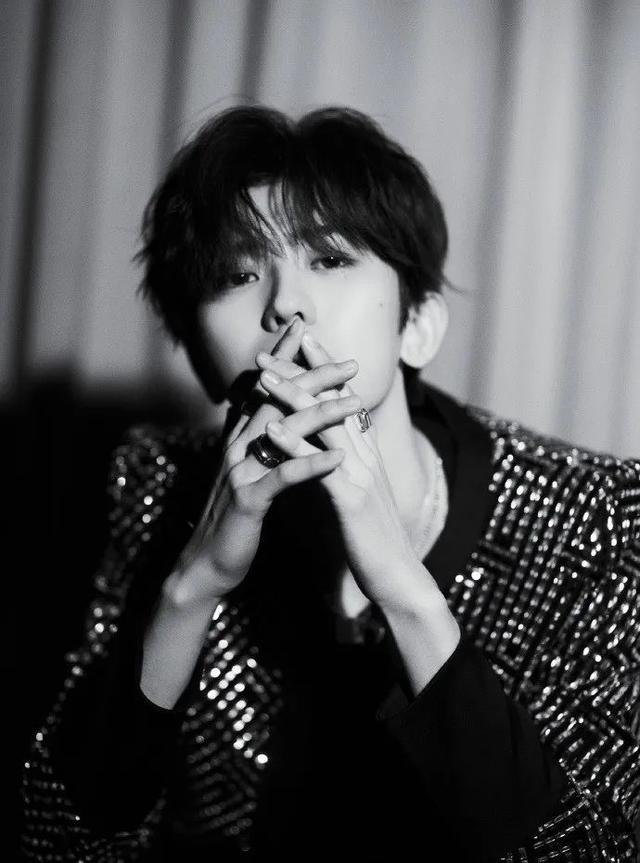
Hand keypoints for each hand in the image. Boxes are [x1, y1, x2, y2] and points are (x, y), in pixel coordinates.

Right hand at [167, 319, 360, 606]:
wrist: (207, 562)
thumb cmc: (234, 517)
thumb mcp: (247, 473)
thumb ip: (258, 443)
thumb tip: (275, 417)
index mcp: (239, 438)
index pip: (264, 388)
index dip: (282, 357)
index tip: (303, 327)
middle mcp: (237, 447)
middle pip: (277, 400)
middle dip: (314, 377)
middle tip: (350, 362)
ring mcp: (240, 471)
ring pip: (284, 432)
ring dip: (322, 414)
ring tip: (356, 402)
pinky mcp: (247, 501)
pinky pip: (283, 478)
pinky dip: (311, 465)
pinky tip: (338, 457)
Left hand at [255, 331, 439, 615]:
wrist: (400, 578)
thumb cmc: (376, 539)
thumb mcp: (363, 494)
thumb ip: (350, 466)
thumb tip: (336, 448)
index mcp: (367, 454)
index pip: (343, 400)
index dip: (324, 368)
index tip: (302, 340)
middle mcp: (366, 456)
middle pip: (332, 402)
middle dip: (302, 369)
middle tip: (272, 345)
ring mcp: (361, 475)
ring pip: (324, 425)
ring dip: (293, 396)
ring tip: (264, 374)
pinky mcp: (351, 501)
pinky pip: (320, 466)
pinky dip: (295, 446)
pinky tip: (271, 429)